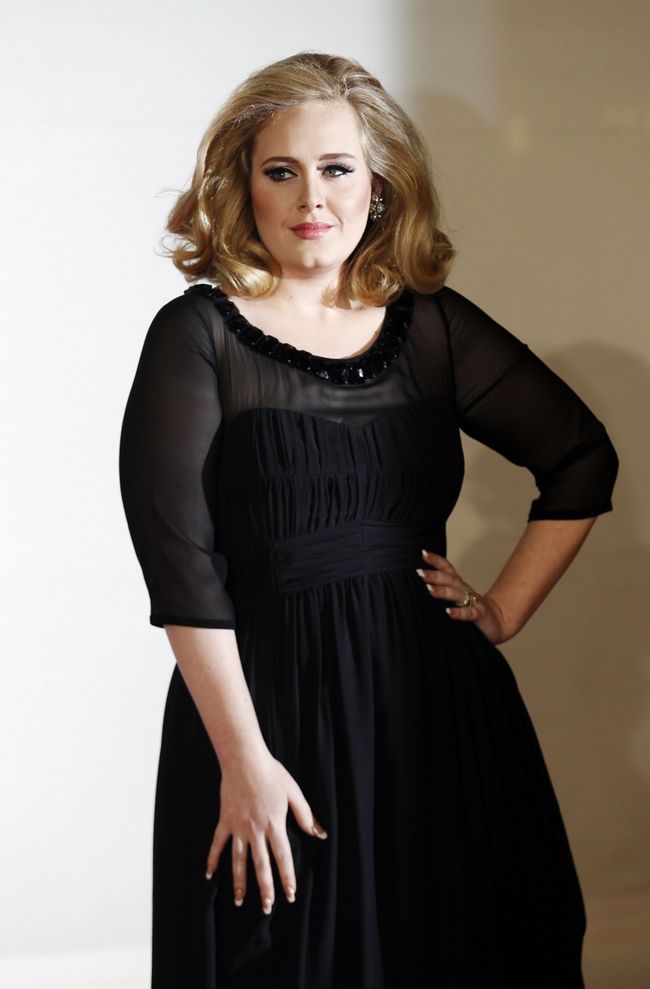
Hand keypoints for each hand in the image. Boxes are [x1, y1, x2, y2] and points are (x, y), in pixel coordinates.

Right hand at [205, 750, 327, 913]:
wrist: (244, 760)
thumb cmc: (271, 774)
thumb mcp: (293, 792)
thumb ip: (305, 814)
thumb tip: (319, 833)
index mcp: (274, 825)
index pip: (283, 858)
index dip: (287, 878)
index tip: (290, 895)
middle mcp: (256, 831)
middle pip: (261, 865)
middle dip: (265, 888)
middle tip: (268, 908)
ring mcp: (238, 827)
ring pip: (239, 861)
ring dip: (240, 883)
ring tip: (240, 902)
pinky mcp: (225, 821)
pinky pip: (218, 844)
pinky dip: (212, 859)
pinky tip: (209, 874)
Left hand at [417, 549, 507, 644]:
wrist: (498, 621)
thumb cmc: (472, 609)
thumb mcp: (456, 598)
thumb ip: (441, 592)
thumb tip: (415, 587)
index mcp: (459, 585)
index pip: (447, 569)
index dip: (436, 560)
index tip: (423, 553)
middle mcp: (465, 590)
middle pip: (450, 579)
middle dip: (435, 575)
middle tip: (420, 573)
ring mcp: (474, 602)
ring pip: (458, 594)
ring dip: (444, 591)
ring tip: (430, 590)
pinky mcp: (480, 615)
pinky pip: (469, 613)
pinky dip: (459, 613)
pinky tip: (448, 612)